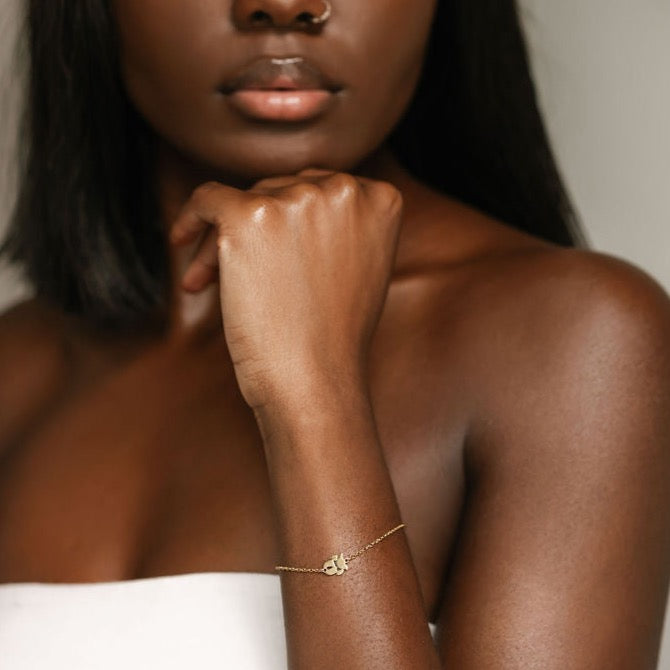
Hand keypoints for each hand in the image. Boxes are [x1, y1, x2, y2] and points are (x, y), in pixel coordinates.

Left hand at [169, 169, 402, 410]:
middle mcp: (345, 189)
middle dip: (256, 229)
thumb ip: (340, 226)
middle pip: (281, 191)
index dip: (291, 217)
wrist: (316, 379)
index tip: (275, 247)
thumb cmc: (334, 336)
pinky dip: (189, 217)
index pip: (321, 187)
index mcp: (381, 199)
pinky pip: (206, 198)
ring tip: (211, 283)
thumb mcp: (361, 266)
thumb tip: (289, 207)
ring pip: (243, 200)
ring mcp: (298, 198)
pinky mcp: (251, 214)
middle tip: (237, 274)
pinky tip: (180, 240)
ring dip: (224, 240)